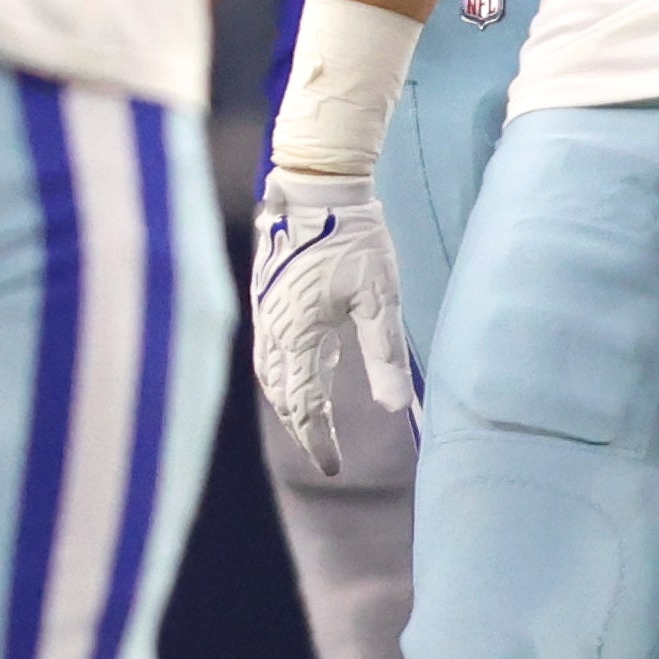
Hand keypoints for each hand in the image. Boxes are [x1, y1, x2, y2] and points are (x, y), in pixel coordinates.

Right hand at [251, 164, 412, 477]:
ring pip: (270, 375)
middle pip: (281, 395)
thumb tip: (393, 410)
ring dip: (288, 403)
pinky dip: (282, 375)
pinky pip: (269, 351)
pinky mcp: (267, 298)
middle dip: (301, 428)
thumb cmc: (353, 241)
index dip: (318, 440)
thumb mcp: (379, 301)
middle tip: (325, 453)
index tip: (334, 468)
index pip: (304, 405)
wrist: (315, 190)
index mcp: (299, 336)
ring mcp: (266, 314)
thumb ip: (384, 357)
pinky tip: (303, 373)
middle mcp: (274, 330)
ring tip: (309, 423)